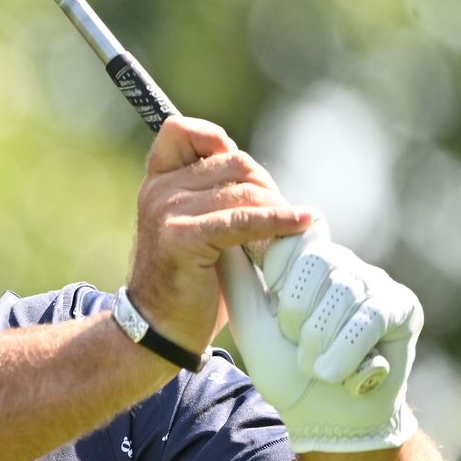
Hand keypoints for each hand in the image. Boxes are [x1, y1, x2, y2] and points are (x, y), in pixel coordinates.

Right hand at [127, 117, 312, 352]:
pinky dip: (279, 222)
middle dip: (266, 187)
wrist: (161, 329)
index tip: (242, 173)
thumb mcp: (197, 228)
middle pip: (233, 162)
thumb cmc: (188, 282)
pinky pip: (244, 220)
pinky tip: (302, 225)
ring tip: (291, 235)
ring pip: (244, 191)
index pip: (180, 132)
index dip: (215, 139)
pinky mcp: (183, 238)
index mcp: (157, 183)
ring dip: (277, 210)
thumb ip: (216, 198)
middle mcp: (158, 191)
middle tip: (281, 219)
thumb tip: (262, 181)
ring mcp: (167, 212)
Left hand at [217, 219, 421, 452]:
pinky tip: (340, 376)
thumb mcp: (251, 322)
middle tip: (297, 346)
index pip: (296, 233)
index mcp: (307, 262)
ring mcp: (376, 283)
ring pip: (343, 292)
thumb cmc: (286, 369)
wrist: (324, 419)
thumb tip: (225, 236)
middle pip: (317, 260)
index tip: (275, 307)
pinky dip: (346, 354)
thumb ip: (238, 278)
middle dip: (296, 313)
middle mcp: (344, 264)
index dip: (280, 270)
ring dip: (319, 342)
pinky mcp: (403, 307)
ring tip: (318, 367)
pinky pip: (370, 317)